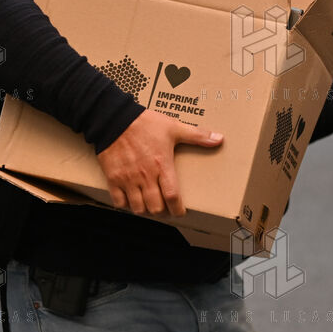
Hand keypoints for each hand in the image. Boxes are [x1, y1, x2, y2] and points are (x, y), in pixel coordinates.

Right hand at [96, 110, 223, 216]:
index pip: (172, 197)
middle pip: (155, 208)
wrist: (114, 118)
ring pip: (138, 208)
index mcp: (162, 165)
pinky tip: (130, 199)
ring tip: (149, 205)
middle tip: (165, 208)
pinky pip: (119, 202)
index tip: (180, 211)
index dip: (178, 210)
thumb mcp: (174, 127)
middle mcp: (145, 176)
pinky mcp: (113, 178)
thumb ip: (197, 135)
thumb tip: (219, 138)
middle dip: (162, 212)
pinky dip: (125, 205)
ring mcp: (128, 179)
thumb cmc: (145, 123)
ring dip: (145, 210)